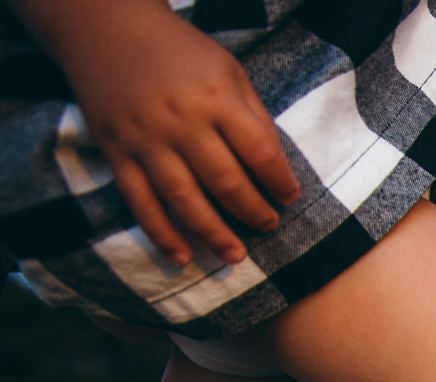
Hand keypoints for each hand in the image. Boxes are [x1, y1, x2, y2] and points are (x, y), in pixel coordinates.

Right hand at [53, 2, 298, 264]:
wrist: (106, 29)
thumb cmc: (180, 52)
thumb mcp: (228, 71)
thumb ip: (253, 116)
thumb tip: (275, 167)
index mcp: (215, 99)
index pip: (258, 151)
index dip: (279, 181)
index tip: (289, 198)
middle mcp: (180, 123)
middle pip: (225, 182)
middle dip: (253, 213)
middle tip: (269, 227)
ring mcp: (145, 140)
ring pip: (183, 200)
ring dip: (213, 234)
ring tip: (235, 257)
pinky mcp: (117, 153)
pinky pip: (140, 202)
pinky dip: (161, 233)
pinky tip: (182, 257)